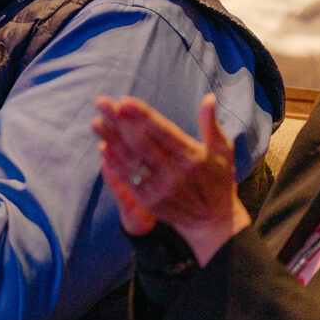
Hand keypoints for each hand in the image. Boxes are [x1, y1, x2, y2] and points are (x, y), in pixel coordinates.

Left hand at [93, 93, 251, 264]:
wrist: (211, 221)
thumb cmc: (217, 179)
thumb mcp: (222, 151)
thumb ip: (211, 125)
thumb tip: (209, 97)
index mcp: (192, 157)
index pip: (163, 132)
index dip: (142, 116)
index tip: (124, 101)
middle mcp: (174, 173)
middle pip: (141, 143)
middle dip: (119, 121)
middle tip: (101, 102)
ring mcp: (159, 188)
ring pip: (130, 159)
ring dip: (111, 139)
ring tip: (96, 121)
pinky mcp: (148, 200)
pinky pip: (128, 179)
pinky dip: (114, 162)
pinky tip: (103, 147)